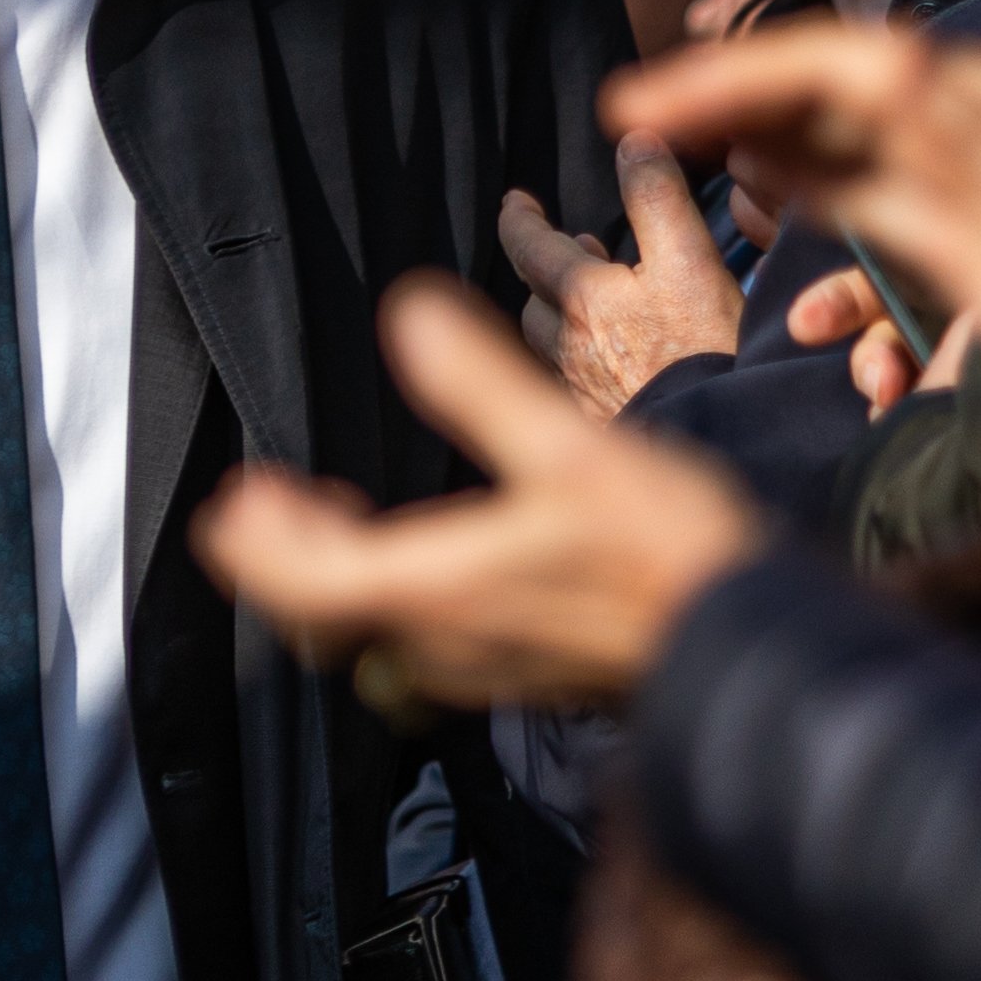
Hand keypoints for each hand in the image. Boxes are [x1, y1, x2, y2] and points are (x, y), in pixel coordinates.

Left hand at [193, 277, 772, 710]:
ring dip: (334, 574)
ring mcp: (487, 666)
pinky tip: (421, 556)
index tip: (230, 505)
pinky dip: (390, 594)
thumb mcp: (571, 445)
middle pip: (328, 613)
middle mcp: (448, 642)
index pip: (309, 580)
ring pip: (374, 629)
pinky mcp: (528, 668)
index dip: (260, 545)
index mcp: (441, 588)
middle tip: (254, 509)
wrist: (750, 639)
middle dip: (283, 558)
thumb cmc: (664, 546)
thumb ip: (481, 382)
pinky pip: (425, 639)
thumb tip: (405, 312)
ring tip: (318, 519)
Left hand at [503, 140, 747, 413]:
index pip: (527, 246)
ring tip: (592, 301)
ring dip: (563, 315)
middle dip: (544, 268)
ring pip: (552, 344)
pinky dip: (585, 359)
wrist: (721, 450)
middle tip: (567, 248)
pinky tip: (617, 363)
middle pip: (535, 298)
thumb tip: (632, 142)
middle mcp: (567, 350)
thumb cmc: (705, 360)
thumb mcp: (690, 263)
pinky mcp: (602, 429)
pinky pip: (575, 384)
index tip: (516, 202)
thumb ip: (658, 200)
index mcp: (580, 301)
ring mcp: (582, 396)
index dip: (519, 218)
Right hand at [609, 19, 980, 407]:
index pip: (831, 64)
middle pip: (820, 97)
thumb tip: (890, 65)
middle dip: (728, 118)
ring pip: (845, 171)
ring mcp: (974, 176)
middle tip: (634, 130)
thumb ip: (960, 162)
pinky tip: (859, 363)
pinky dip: (859, 299)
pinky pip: (892, 239)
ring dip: (797, 228)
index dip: (728, 77)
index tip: (638, 110)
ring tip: (791, 323)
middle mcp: (972, 128)